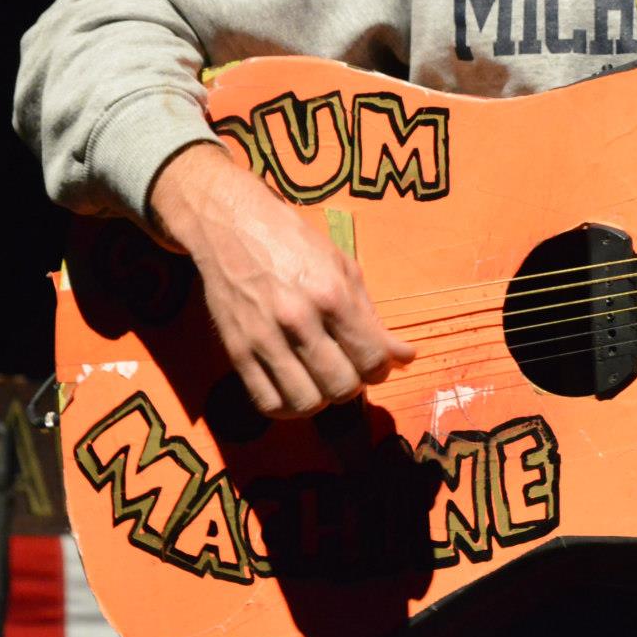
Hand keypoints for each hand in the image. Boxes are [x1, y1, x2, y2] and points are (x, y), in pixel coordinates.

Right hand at [149, 143, 415, 417]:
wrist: (232, 228)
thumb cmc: (295, 244)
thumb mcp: (344, 268)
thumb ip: (373, 317)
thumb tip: (405, 357)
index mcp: (331, 294)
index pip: (371, 358)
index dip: (382, 369)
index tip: (378, 364)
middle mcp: (297, 320)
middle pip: (341, 386)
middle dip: (355, 385)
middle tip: (351, 370)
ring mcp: (263, 338)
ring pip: (306, 402)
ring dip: (323, 399)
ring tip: (323, 380)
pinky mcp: (236, 351)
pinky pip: (267, 402)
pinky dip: (289, 407)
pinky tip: (297, 389)